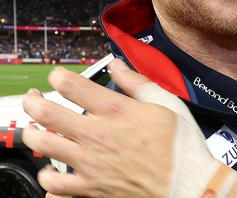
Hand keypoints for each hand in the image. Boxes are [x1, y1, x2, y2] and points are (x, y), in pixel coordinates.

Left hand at [22, 59, 233, 197]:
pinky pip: (53, 184)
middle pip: (45, 112)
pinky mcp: (90, 187)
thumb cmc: (181, 146)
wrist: (188, 183)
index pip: (70, 85)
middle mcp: (97, 134)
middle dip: (34, 101)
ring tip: (38, 130)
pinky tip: (53, 169)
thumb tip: (118, 65)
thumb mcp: (167, 103)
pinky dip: (47, 176)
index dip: (58, 76)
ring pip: (42, 144)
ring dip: (34, 134)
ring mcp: (90, 163)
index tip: (59, 78)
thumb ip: (137, 82)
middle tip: (36, 99)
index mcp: (116, 110)